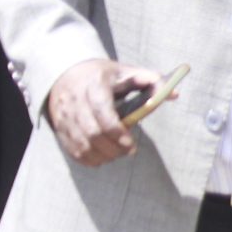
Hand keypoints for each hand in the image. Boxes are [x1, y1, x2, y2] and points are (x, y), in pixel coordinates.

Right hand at [45, 58, 160, 166]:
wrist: (68, 72)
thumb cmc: (105, 76)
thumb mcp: (128, 72)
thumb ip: (152, 81)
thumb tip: (173, 94)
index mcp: (94, 84)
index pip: (103, 112)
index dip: (117, 133)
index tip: (131, 145)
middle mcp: (75, 100)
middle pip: (92, 133)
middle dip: (113, 148)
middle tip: (128, 152)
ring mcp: (64, 115)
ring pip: (81, 145)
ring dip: (102, 156)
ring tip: (116, 154)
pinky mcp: (59, 127)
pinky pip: (72, 150)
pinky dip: (88, 159)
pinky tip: (102, 157)